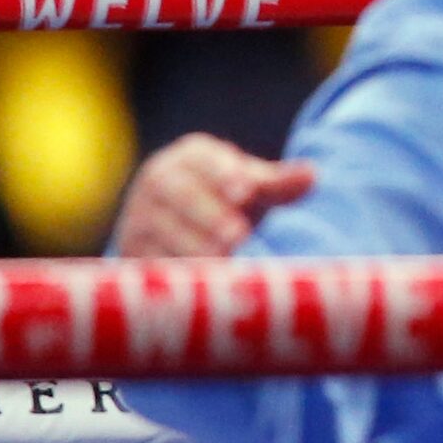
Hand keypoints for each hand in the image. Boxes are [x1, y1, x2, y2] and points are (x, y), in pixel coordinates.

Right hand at [113, 134, 313, 262]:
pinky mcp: (130, 249)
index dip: (224, 173)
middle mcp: (158, 181)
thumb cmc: (226, 199)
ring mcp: (139, 215)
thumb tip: (311, 176)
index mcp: (190, 157)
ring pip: (159, 229)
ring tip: (223, 261)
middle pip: (178, 193)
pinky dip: (170, 270)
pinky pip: (146, 258)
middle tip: (239, 235)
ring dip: (190, 246)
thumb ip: (278, 182)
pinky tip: (196, 284)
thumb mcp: (252, 187)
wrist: (176, 226)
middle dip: (209, 214)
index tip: (247, 190)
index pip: (203, 158)